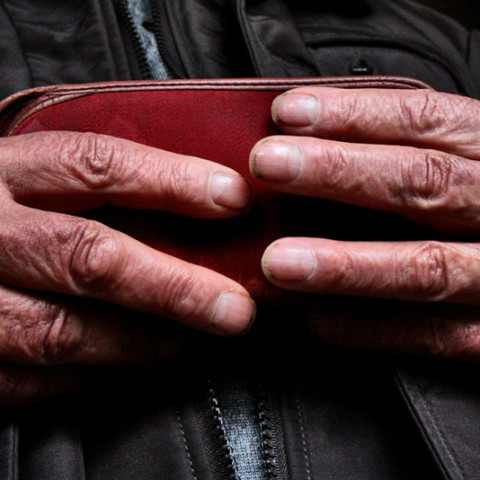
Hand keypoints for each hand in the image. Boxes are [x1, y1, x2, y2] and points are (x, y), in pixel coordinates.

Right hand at [0, 131, 254, 403]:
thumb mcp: (26, 174)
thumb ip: (91, 185)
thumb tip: (189, 201)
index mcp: (4, 171)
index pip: (100, 165)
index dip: (173, 180)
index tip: (232, 198)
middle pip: (91, 256)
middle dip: (173, 287)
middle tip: (234, 308)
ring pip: (63, 330)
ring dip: (140, 342)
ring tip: (190, 340)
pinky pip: (30, 377)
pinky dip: (87, 374)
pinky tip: (122, 362)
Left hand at [251, 87, 479, 360]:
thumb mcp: (468, 163)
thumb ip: (414, 153)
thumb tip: (312, 145)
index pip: (426, 119)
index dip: (354, 115)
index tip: (289, 112)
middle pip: (422, 183)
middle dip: (338, 171)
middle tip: (268, 164)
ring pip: (425, 267)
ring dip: (346, 264)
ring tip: (279, 262)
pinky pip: (435, 337)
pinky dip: (371, 330)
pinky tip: (318, 319)